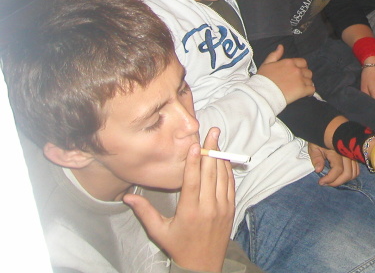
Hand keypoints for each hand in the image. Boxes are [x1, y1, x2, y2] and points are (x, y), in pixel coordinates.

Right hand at [123, 128, 233, 272]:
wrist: (204, 265)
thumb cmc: (179, 247)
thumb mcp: (159, 232)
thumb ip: (144, 212)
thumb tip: (127, 197)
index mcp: (189, 212)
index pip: (193, 182)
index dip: (194, 162)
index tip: (195, 145)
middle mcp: (208, 208)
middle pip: (210, 174)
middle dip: (211, 151)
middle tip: (211, 132)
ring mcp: (222, 208)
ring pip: (222, 177)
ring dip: (220, 157)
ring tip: (217, 139)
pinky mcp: (230, 208)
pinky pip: (230, 185)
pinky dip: (227, 170)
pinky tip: (223, 158)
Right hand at [256, 44, 314, 102]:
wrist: (263, 93)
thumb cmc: (263, 79)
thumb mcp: (266, 64)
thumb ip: (275, 54)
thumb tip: (281, 46)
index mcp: (289, 62)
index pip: (303, 62)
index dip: (301, 68)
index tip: (298, 73)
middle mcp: (297, 70)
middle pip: (308, 72)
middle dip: (305, 76)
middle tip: (299, 82)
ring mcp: (301, 80)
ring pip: (310, 80)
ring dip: (307, 84)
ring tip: (302, 88)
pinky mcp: (302, 90)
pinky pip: (312, 89)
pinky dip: (310, 92)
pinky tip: (306, 94)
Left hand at [307, 142, 359, 186]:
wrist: (329, 127)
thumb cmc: (320, 138)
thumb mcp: (314, 147)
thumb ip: (316, 158)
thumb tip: (318, 170)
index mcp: (336, 152)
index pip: (338, 170)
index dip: (330, 179)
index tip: (320, 182)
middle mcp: (347, 154)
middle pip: (347, 174)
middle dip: (336, 182)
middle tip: (326, 183)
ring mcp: (352, 155)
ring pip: (354, 173)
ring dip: (343, 180)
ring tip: (332, 180)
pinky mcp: (354, 156)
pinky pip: (356, 170)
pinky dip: (349, 176)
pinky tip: (340, 176)